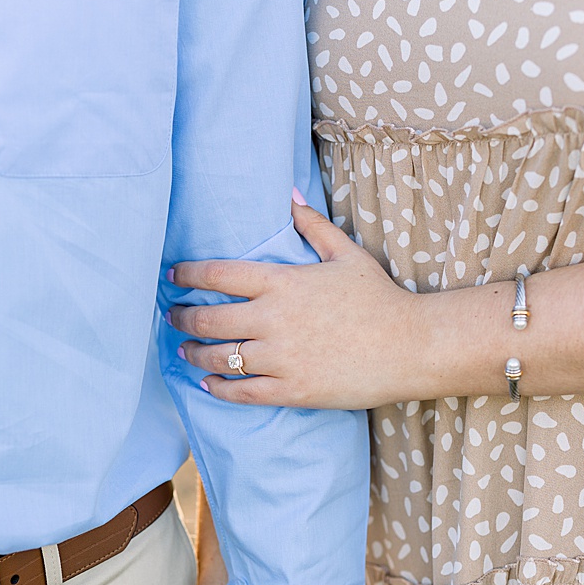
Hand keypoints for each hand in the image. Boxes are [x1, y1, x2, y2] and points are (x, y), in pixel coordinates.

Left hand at [170, 194, 420, 409]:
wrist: (411, 346)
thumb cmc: (380, 299)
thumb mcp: (347, 255)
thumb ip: (312, 225)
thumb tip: (289, 193)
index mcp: (283, 282)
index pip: (216, 275)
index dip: (186, 275)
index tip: (172, 278)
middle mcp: (274, 319)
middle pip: (208, 319)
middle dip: (182, 318)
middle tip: (172, 317)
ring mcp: (282, 357)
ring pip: (219, 357)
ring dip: (194, 353)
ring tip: (185, 350)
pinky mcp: (292, 389)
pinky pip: (242, 391)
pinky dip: (219, 387)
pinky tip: (209, 383)